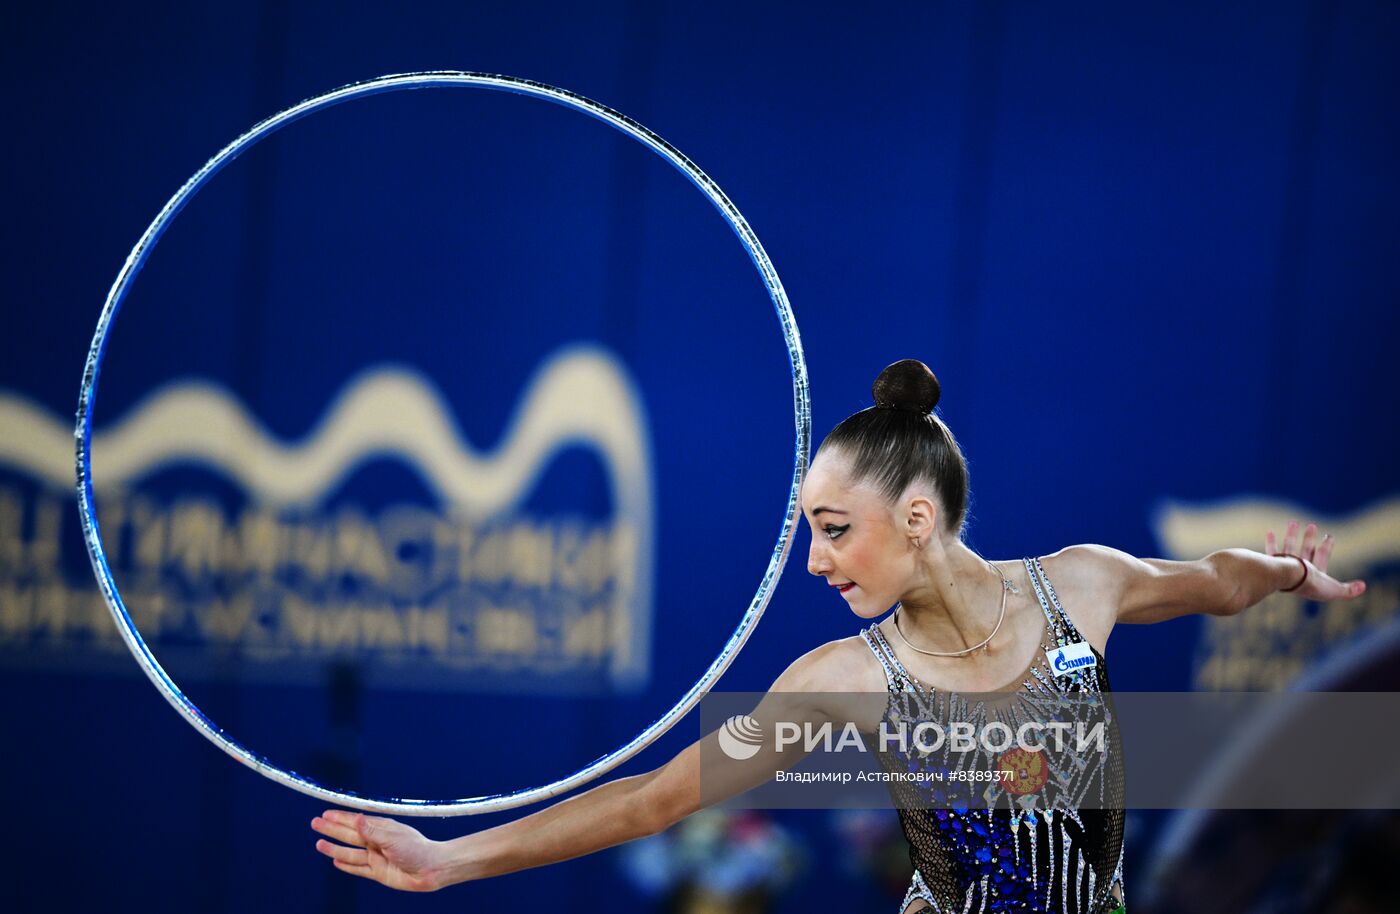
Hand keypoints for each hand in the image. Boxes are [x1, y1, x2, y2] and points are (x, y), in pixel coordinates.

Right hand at [312, 810, 451, 890]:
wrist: (431, 869)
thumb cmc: (417, 849)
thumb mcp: (393, 838)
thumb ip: (372, 831)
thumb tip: (356, 819)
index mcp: (382, 829)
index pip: (356, 822)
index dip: (340, 818)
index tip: (326, 814)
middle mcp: (377, 841)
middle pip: (349, 835)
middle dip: (332, 830)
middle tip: (315, 824)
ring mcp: (376, 856)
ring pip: (350, 852)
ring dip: (334, 848)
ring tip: (319, 844)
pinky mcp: (378, 872)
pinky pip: (358, 868)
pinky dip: (346, 865)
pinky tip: (336, 861)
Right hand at [1264, 519, 1366, 601]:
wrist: (1290, 579)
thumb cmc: (1313, 585)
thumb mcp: (1335, 589)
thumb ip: (1349, 590)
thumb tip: (1364, 586)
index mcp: (1313, 574)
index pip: (1321, 556)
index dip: (1326, 546)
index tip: (1329, 535)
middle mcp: (1299, 569)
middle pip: (1306, 550)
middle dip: (1309, 538)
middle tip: (1313, 525)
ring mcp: (1286, 566)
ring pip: (1289, 547)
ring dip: (1292, 535)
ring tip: (1294, 522)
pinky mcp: (1273, 563)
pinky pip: (1272, 551)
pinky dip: (1271, 542)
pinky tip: (1271, 531)